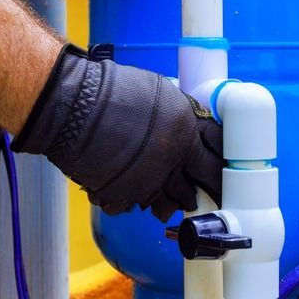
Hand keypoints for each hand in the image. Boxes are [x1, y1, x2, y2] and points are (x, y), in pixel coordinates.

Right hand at [12, 45, 224, 221]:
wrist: (74, 106)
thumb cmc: (113, 90)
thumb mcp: (160, 91)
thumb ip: (180, 114)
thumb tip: (190, 124)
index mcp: (187, 129)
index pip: (218, 152)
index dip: (222, 162)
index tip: (224, 169)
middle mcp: (175, 159)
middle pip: (205, 182)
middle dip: (211, 188)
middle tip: (213, 193)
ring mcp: (150, 181)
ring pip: (174, 202)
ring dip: (175, 200)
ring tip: (172, 196)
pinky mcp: (124, 197)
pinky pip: (138, 207)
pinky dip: (137, 202)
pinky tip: (134, 192)